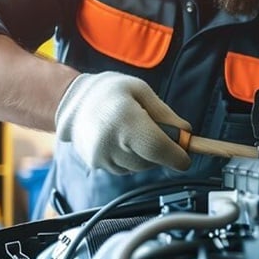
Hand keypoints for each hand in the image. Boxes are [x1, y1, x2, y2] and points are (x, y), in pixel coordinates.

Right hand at [55, 72, 191, 173]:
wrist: (72, 102)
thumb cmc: (111, 92)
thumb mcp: (141, 90)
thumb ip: (165, 113)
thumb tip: (186, 133)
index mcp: (125, 120)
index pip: (157, 149)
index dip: (176, 156)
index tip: (185, 158)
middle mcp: (110, 142)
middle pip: (151, 161)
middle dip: (161, 151)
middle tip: (157, 131)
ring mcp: (101, 157)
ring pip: (139, 167)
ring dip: (145, 155)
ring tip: (133, 131)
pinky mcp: (96, 165)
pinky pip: (126, 168)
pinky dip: (131, 157)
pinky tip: (121, 139)